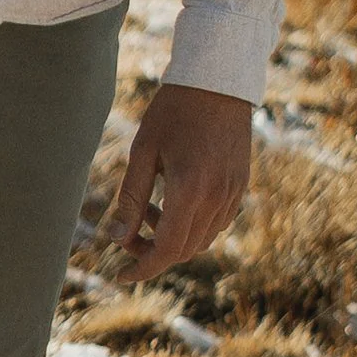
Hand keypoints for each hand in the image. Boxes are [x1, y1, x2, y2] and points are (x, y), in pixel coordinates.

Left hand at [103, 82, 253, 274]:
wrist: (218, 81)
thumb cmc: (174, 111)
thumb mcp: (143, 151)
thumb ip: (130, 197)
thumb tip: (116, 237)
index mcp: (190, 190)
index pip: (166, 249)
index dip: (143, 268)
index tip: (121, 275)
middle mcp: (217, 198)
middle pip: (185, 250)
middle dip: (153, 252)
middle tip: (126, 234)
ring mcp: (233, 194)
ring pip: (202, 240)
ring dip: (173, 237)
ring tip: (149, 207)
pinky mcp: (240, 186)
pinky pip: (217, 223)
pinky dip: (192, 225)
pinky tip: (174, 200)